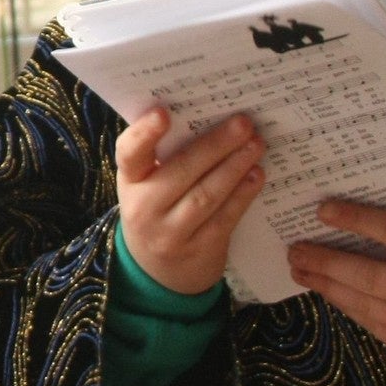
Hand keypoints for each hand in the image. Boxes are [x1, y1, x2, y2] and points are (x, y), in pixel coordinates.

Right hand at [114, 107, 263, 296]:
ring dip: (235, 167)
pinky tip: (256, 175)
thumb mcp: (148, 185)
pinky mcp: (199, 250)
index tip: (163, 112)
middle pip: (181, 171)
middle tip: (243, 123)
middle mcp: (144, 208)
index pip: (129, 155)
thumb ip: (166, 157)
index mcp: (130, 182)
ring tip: (256, 145)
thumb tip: (210, 116)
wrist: (158, 273)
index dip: (144, 134)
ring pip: (206, 194)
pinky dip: (243, 194)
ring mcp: (171, 233)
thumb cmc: (158, 210)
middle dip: (216, 145)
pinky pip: (225, 217)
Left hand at [287, 200, 385, 379]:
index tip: (324, 210)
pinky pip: (374, 324)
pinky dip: (349, 307)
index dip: (357, 219)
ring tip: (301, 270)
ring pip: (365, 303)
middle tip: (295, 248)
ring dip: (328, 286)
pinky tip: (331, 293)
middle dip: (326, 261)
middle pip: (369, 275)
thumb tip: (376, 217)